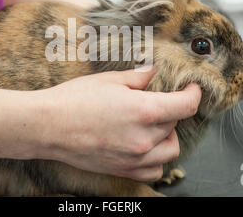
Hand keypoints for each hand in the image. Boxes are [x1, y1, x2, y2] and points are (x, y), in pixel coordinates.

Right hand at [39, 69, 201, 181]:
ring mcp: (134, 158)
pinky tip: (145, 146)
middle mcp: (144, 138)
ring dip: (168, 135)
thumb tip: (154, 73)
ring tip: (152, 124)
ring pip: (171, 149)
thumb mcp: (109, 80)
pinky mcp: (123, 170)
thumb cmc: (74, 100)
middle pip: (175, 124)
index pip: (186, 105)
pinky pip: (154, 170)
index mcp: (144, 110)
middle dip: (172, 110)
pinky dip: (156, 159)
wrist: (48, 126)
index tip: (192, 88)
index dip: (194, 93)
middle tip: (156, 100)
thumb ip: (138, 77)